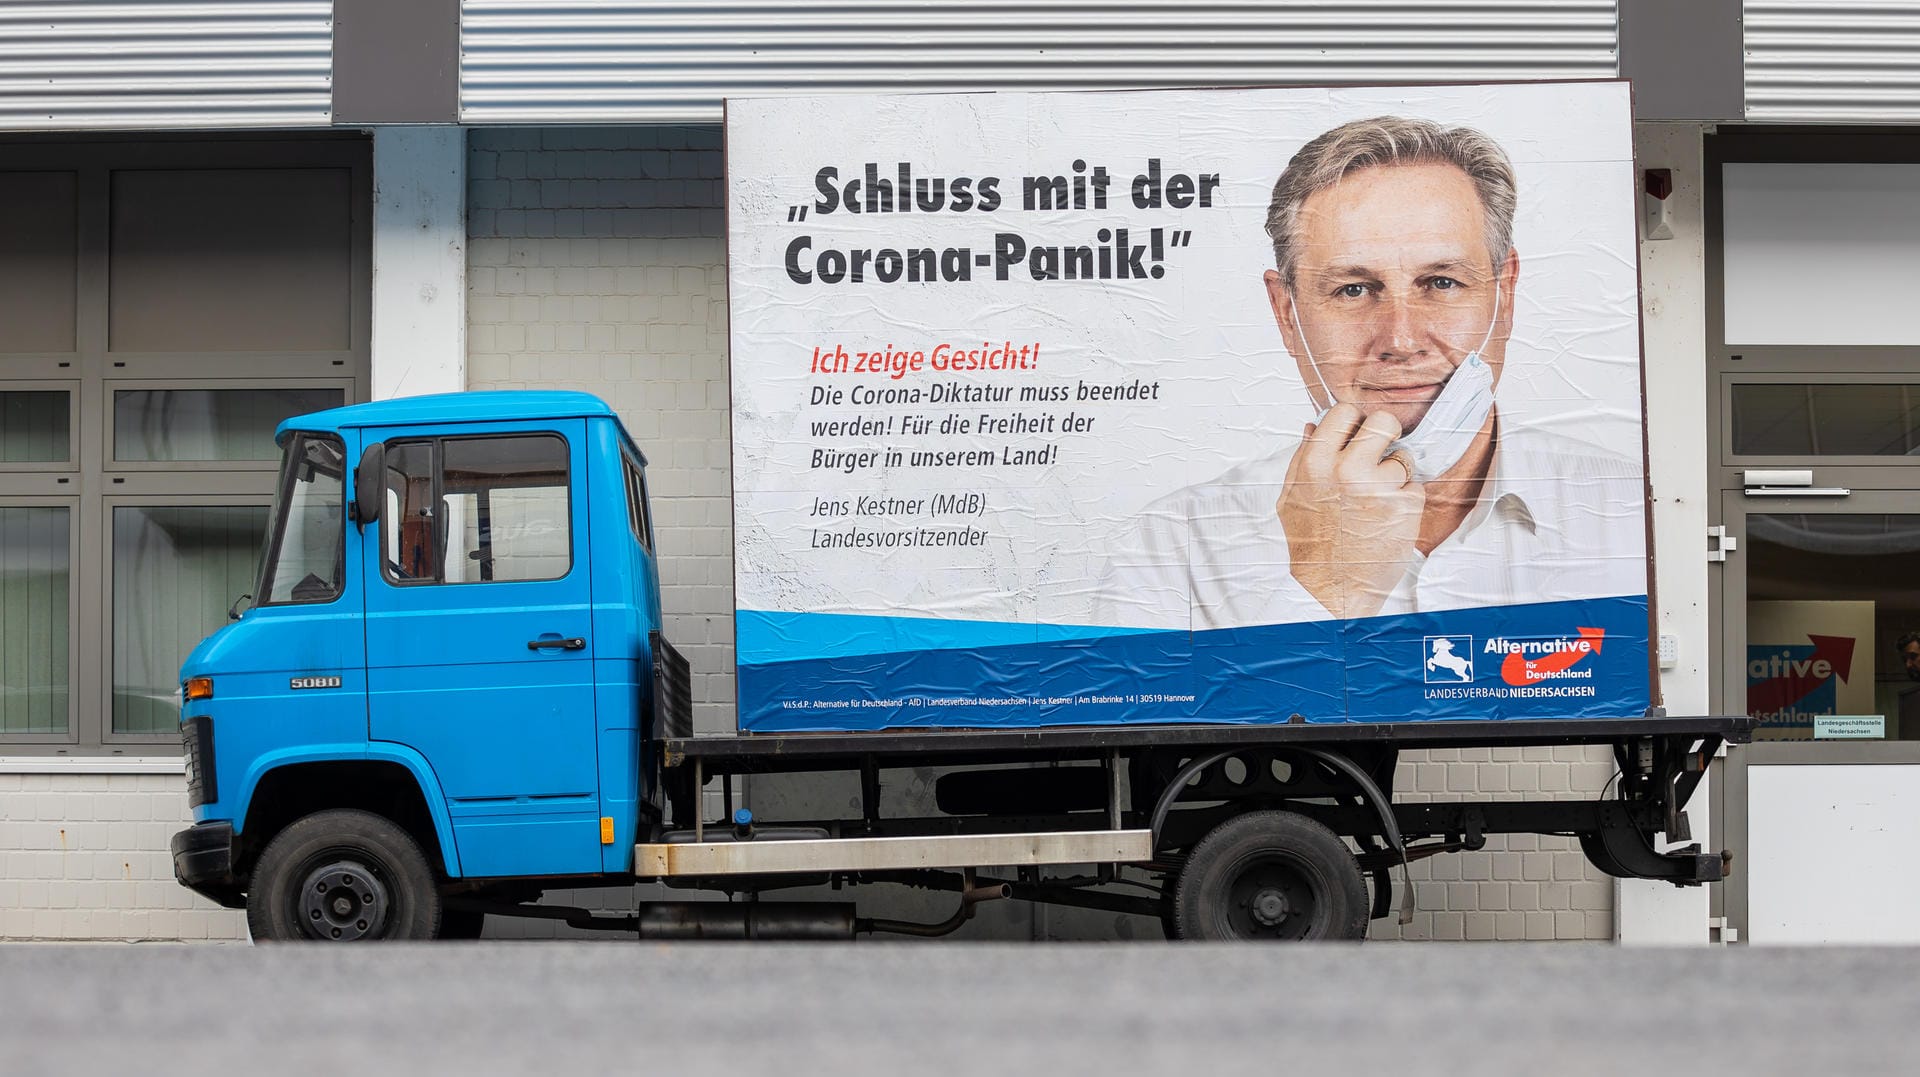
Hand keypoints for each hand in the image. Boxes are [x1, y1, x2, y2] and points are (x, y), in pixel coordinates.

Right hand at [1277, 404, 1425, 618]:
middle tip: (1382, 453)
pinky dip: (1406, 502)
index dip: (1355, 422)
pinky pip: (1415, 488)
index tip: (1359, 435)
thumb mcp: (1291, 498)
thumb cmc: (1311, 547)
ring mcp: (1379, 487)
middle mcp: (1347, 470)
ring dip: (1396, 476)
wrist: (1332, 590)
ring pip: (1403, 458)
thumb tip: (1311, 426)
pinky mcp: (1405, 507)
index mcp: (1315, 463)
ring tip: (1378, 501)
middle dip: (1386, 435)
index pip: (1344, 412)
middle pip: (1384, 422)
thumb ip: (1301, 459)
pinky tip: (1388, 520)